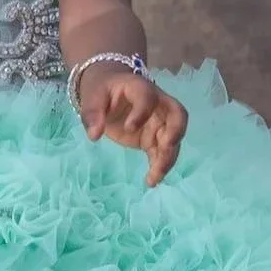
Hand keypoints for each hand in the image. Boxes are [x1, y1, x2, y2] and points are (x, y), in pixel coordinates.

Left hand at [78, 65, 187, 186]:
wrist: (109, 90)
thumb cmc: (102, 90)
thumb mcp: (92, 98)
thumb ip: (92, 114)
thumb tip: (94, 135)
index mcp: (139, 88)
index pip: (147, 98)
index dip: (142, 112)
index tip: (129, 128)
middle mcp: (157, 105)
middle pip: (178, 115)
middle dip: (176, 132)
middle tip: (166, 147)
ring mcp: (159, 122)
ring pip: (173, 138)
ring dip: (168, 157)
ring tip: (154, 177)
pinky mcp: (154, 138)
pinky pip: (163, 152)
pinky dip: (160, 166)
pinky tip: (152, 181)